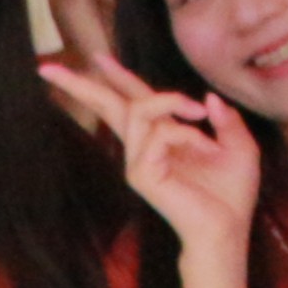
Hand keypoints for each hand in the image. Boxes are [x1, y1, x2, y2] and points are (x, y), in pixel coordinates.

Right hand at [44, 58, 259, 266]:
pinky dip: (183, 133)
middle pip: (107, 107)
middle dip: (80, 86)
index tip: (98, 57)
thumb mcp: (239, 146)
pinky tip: (200, 148)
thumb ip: (226, 120)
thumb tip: (208, 99)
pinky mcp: (141, 173)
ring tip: (198, 115)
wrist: (227, 229)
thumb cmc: (231, 195)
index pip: (133, 101)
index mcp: (162, 138)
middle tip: (48, 67)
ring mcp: (138, 161)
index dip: (117, 77)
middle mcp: (143, 147)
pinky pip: (157, 132)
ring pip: (138, 108)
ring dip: (171, 103)